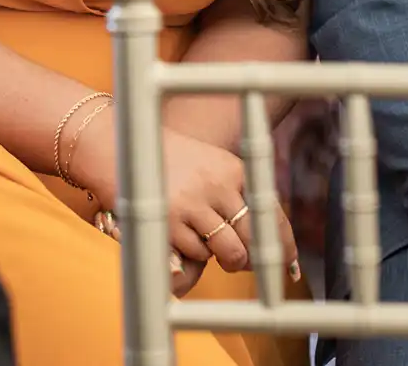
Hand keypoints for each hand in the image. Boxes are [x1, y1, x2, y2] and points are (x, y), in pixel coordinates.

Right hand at [71, 121, 297, 281]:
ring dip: (221, 257)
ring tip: (208, 244)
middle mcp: (218, 185)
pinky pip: (196, 255)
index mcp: (233, 168)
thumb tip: (262, 239)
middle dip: (254, 258)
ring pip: (228, 252)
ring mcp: (193, 204)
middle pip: (255, 238)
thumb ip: (236, 194)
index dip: (283, 243)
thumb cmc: (168, 159)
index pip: (270, 212)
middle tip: (243, 262)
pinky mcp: (169, 223)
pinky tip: (179, 232)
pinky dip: (192, 253)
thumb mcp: (209, 165)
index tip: (288, 263)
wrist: (119, 144)